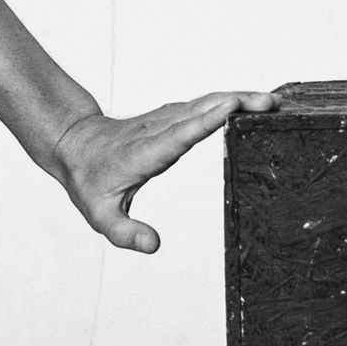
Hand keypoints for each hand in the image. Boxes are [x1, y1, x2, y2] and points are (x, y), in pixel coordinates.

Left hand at [51, 88, 277, 253]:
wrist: (73, 145)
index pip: (180, 135)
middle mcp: (159, 131)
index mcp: (146, 153)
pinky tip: (252, 102)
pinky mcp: (172, 116)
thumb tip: (153, 246)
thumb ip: (125, 233)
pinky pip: (205, 104)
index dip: (207, 120)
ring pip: (206, 103)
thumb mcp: (100, 215)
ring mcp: (166, 119)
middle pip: (202, 111)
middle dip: (237, 104)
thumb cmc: (88, 181)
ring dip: (239, 98)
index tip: (233, 106)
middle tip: (271, 104)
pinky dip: (231, 101)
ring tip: (273, 102)